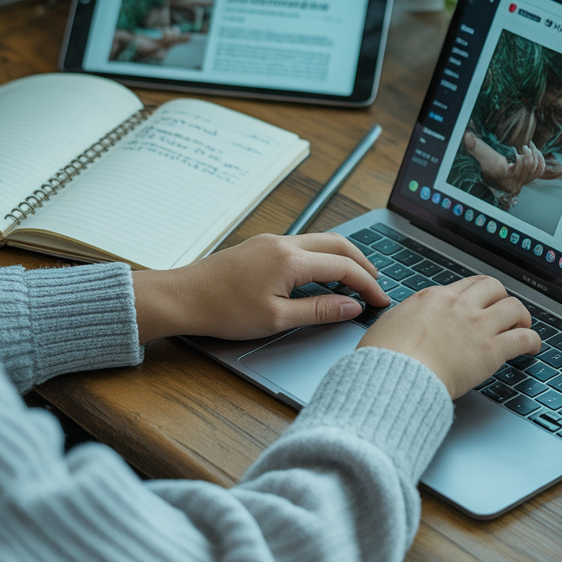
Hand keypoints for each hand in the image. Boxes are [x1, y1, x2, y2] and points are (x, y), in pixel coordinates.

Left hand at [131, 233, 389, 342]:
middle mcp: (285, 243)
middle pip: (339, 245)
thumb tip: (352, 307)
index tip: (381, 301)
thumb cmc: (222, 311)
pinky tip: (322, 275)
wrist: (181, 297)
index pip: (344, 268)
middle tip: (376, 286)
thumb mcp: (276, 319)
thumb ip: (319, 311)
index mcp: (291, 261)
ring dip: (343, 258)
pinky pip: (303, 244)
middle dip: (363, 264)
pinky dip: (323, 257)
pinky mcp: (261, 245)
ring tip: (355, 280)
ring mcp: (272, 241)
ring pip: (321, 241)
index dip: (368, 285)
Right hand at [358, 276, 540, 398]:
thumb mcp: (389, 325)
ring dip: (521, 317)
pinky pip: (523, 338)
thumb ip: (406, 319)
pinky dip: (532, 341)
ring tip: (521, 327)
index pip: (466, 285)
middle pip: (493, 287)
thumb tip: (405, 323)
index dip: (478, 294)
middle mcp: (459, 306)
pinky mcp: (490, 351)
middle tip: (502, 313)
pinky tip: (532, 348)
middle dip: (500, 298)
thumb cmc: (384, 357)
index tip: (480, 304)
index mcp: (433, 298)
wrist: (394, 376)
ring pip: (514, 307)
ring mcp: (477, 326)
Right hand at [465, 133, 545, 195]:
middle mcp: (514, 185)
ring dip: (535, 155)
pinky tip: (534, 152)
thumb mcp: (481, 152)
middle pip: (531, 167)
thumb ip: (475, 146)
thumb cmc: (484, 160)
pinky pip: (539, 171)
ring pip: (536, 169)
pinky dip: (539, 160)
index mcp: (505, 179)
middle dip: (530, 153)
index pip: (523, 166)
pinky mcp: (526, 180)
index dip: (524, 155)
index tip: (518, 148)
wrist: (488, 167)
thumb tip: (467, 137)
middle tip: (525, 145)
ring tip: (529, 147)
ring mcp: (521, 183)